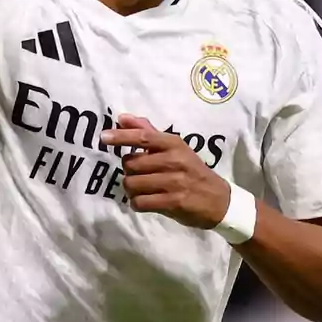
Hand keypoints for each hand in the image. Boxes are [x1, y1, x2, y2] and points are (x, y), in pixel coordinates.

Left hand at [101, 114, 231, 229]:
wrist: (219, 200)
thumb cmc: (192, 171)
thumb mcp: (175, 149)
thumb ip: (149, 132)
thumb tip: (122, 118)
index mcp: (174, 144)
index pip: (143, 137)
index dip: (121, 136)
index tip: (103, 137)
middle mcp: (174, 160)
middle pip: (131, 164)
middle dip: (129, 172)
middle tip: (139, 175)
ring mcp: (175, 182)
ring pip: (133, 184)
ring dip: (131, 189)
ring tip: (142, 190)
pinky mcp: (174, 202)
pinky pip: (140, 202)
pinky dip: (137, 203)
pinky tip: (145, 202)